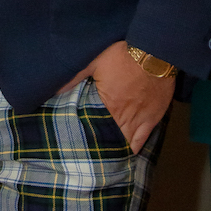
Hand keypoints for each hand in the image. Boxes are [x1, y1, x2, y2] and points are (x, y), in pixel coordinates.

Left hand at [60, 40, 175, 154]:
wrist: (154, 51)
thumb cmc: (124, 55)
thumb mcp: (94, 61)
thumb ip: (75, 76)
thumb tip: (56, 89)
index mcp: (108, 104)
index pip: (94, 127)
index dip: (86, 137)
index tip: (77, 144)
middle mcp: (123, 116)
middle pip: (109, 138)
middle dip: (100, 146)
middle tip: (89, 155)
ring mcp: (139, 119)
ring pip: (125, 142)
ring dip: (115, 149)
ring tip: (105, 158)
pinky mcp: (153, 118)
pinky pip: (143, 139)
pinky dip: (135, 148)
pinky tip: (128, 154)